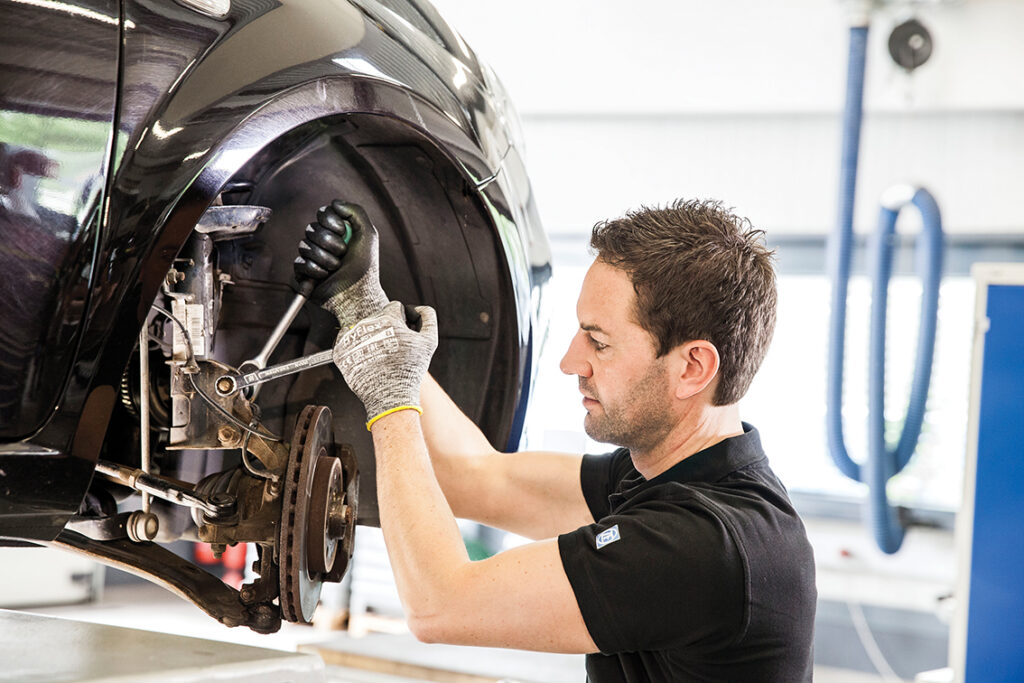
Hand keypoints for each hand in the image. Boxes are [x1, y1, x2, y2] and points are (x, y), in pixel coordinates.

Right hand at [294, 200, 387, 327]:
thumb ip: (355, 212)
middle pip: (311, 228)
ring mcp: (312, 256)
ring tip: (336, 268)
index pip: (322, 214)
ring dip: (325, 258)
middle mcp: (323, 242)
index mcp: (337, 231)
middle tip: (342, 254)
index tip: (343, 232)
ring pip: (304, 245)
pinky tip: (325, 276)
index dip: (330, 221)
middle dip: (330, 242)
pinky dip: (315, 270)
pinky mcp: (303, 273)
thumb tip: (335, 203)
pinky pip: (300, 263)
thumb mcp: (368, 235)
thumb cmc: (365, 267)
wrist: (357, 294)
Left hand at [333, 301, 437, 428]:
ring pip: (364, 330)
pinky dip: (358, 349)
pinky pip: (349, 342)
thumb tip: (419, 308)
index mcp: (387, 318)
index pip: (394, 307)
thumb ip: (428, 318)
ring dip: (372, 338)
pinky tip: (369, 361)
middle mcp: (366, 324)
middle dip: (387, 329)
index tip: (404, 334)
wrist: (389, 395)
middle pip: (378, 318)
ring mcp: (351, 337)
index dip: (403, 320)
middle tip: (393, 348)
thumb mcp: (429, 342)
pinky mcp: (340, 351)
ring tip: (381, 357)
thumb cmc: (410, 369)